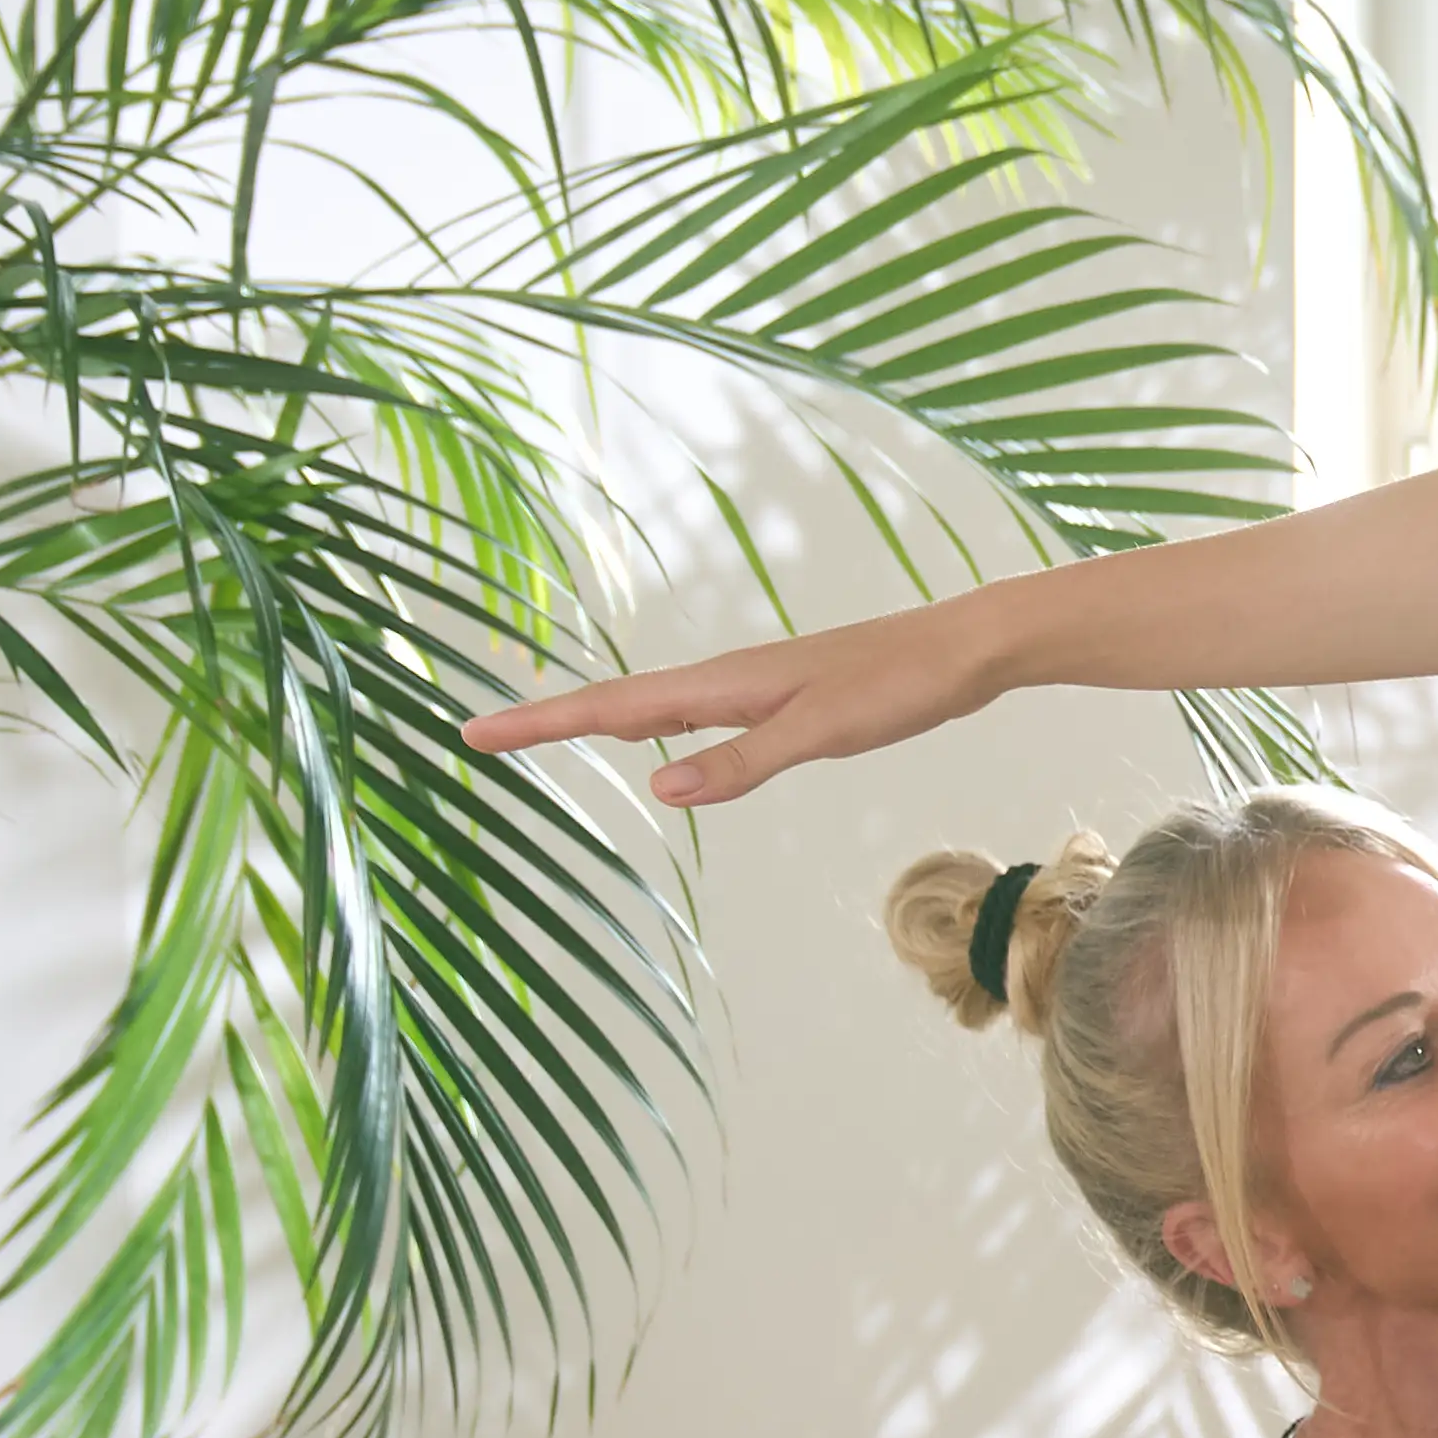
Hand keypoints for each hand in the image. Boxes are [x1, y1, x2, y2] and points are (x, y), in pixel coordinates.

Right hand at [471, 594, 1011, 807]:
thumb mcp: (822, 732)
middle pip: (615, 701)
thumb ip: (743, 760)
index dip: (542, 723)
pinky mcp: (778, 698)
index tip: (475, 732)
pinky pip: (690, 711)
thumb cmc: (899, 687)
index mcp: (724, 685)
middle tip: (480, 736)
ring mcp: (750, 687)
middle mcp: (726, 680)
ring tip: (539, 733)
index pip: (612, 707)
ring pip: (650, 704)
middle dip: (547, 720)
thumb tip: (658, 787)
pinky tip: (650, 738)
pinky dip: (649, 722)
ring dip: (591, 717)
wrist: (961, 650)